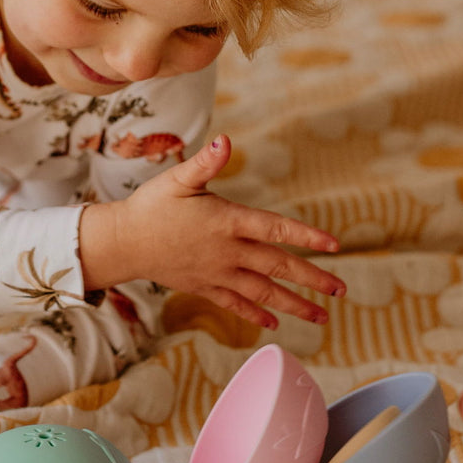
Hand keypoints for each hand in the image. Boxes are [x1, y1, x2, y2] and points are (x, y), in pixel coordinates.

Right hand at [81, 134, 345, 330]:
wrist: (121, 243)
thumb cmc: (151, 205)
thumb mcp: (178, 179)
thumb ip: (206, 162)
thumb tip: (225, 141)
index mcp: (227, 222)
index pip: (275, 228)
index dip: (306, 235)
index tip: (334, 245)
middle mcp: (227, 252)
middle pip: (277, 266)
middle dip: (312, 279)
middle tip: (341, 289)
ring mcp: (217, 273)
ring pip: (263, 292)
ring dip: (294, 304)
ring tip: (321, 316)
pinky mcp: (204, 287)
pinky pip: (235, 304)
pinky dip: (256, 313)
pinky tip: (274, 322)